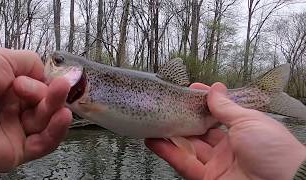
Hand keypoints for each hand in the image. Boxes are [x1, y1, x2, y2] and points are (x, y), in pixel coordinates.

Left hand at [0, 47, 71, 175]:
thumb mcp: (1, 59)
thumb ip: (29, 62)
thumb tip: (47, 74)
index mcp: (7, 89)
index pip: (41, 87)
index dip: (50, 83)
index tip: (56, 78)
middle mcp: (12, 109)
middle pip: (47, 104)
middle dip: (53, 94)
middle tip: (55, 86)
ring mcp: (15, 130)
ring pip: (48, 122)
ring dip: (57, 109)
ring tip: (61, 96)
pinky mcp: (17, 151)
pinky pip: (44, 144)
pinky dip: (57, 131)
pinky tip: (63, 117)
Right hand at [145, 82, 305, 179]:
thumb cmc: (273, 148)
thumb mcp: (249, 121)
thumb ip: (226, 108)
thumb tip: (214, 88)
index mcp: (241, 131)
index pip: (217, 115)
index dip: (203, 104)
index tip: (188, 91)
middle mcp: (227, 148)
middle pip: (199, 132)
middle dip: (183, 119)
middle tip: (166, 106)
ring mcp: (216, 164)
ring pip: (188, 147)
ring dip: (170, 136)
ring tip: (154, 122)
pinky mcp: (206, 179)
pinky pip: (183, 164)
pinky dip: (167, 153)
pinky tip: (154, 141)